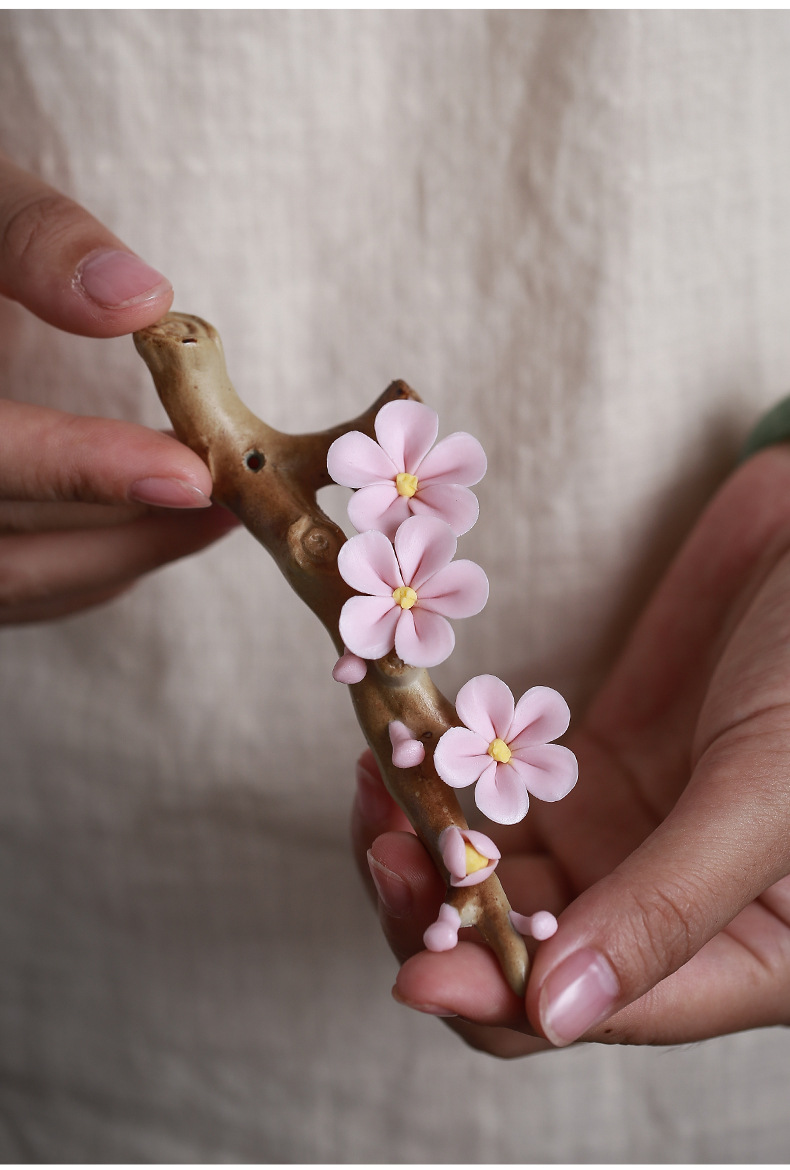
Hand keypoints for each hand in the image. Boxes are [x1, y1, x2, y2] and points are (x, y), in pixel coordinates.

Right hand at [0, 154, 236, 622]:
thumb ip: (31, 239)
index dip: (77, 470)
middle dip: (130, 539)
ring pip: (11, 585)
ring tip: (213, 512)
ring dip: (120, 559)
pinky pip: (9, 587)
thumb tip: (140, 299)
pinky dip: (85, 566)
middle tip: (233, 501)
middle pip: (2, 560)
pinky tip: (145, 527)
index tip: (186, 473)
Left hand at [352, 444, 789, 1053]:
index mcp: (743, 955)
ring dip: (428, 844)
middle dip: (442, 915)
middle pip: (522, 953)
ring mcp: (625, 833)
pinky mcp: (590, 766)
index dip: (498, 1003)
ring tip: (384, 779)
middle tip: (388, 840)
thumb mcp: (768, 793)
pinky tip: (405, 744)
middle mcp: (671, 909)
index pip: (593, 1013)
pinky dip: (444, 780)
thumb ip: (669, 906)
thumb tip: (553, 1015)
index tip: (415, 970)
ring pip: (496, 878)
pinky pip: (496, 797)